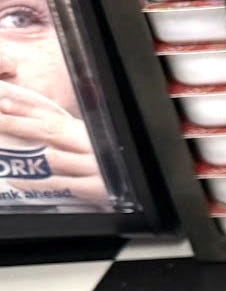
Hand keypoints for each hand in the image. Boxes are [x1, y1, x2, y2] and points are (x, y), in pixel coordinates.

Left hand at [0, 83, 112, 207]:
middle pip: (49, 131)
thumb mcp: (99, 147)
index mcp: (92, 132)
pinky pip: (59, 183)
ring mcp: (93, 167)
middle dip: (16, 123)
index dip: (26, 109)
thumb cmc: (121, 168)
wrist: (146, 188)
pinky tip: (17, 179)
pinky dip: (36, 182)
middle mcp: (92, 146)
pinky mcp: (94, 189)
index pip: (53, 116)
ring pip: (52, 157)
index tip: (3, 102)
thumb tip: (42, 129)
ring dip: (23, 152)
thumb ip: (75, 139)